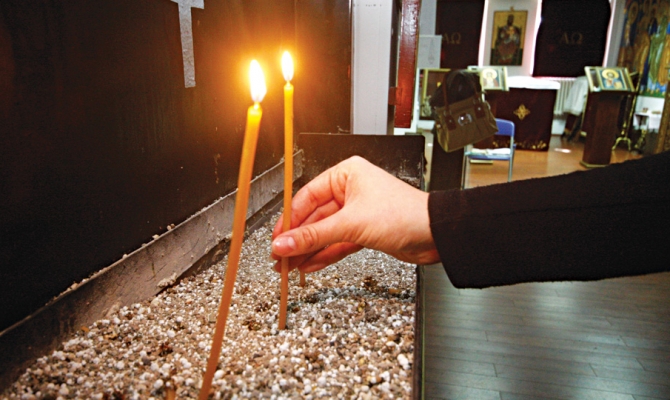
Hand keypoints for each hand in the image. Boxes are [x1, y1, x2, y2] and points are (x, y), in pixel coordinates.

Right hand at [271, 156, 439, 272]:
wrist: (436, 234)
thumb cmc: (405, 214)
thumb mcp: (351, 224)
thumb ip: (314, 236)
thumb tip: (284, 243)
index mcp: (346, 174)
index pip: (307, 197)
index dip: (289, 221)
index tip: (276, 239)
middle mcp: (350, 191)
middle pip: (314, 217)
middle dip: (297, 240)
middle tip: (279, 257)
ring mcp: (357, 212)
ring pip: (325, 233)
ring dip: (308, 250)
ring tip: (289, 266)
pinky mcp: (364, 231)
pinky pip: (337, 243)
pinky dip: (324, 254)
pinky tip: (309, 265)